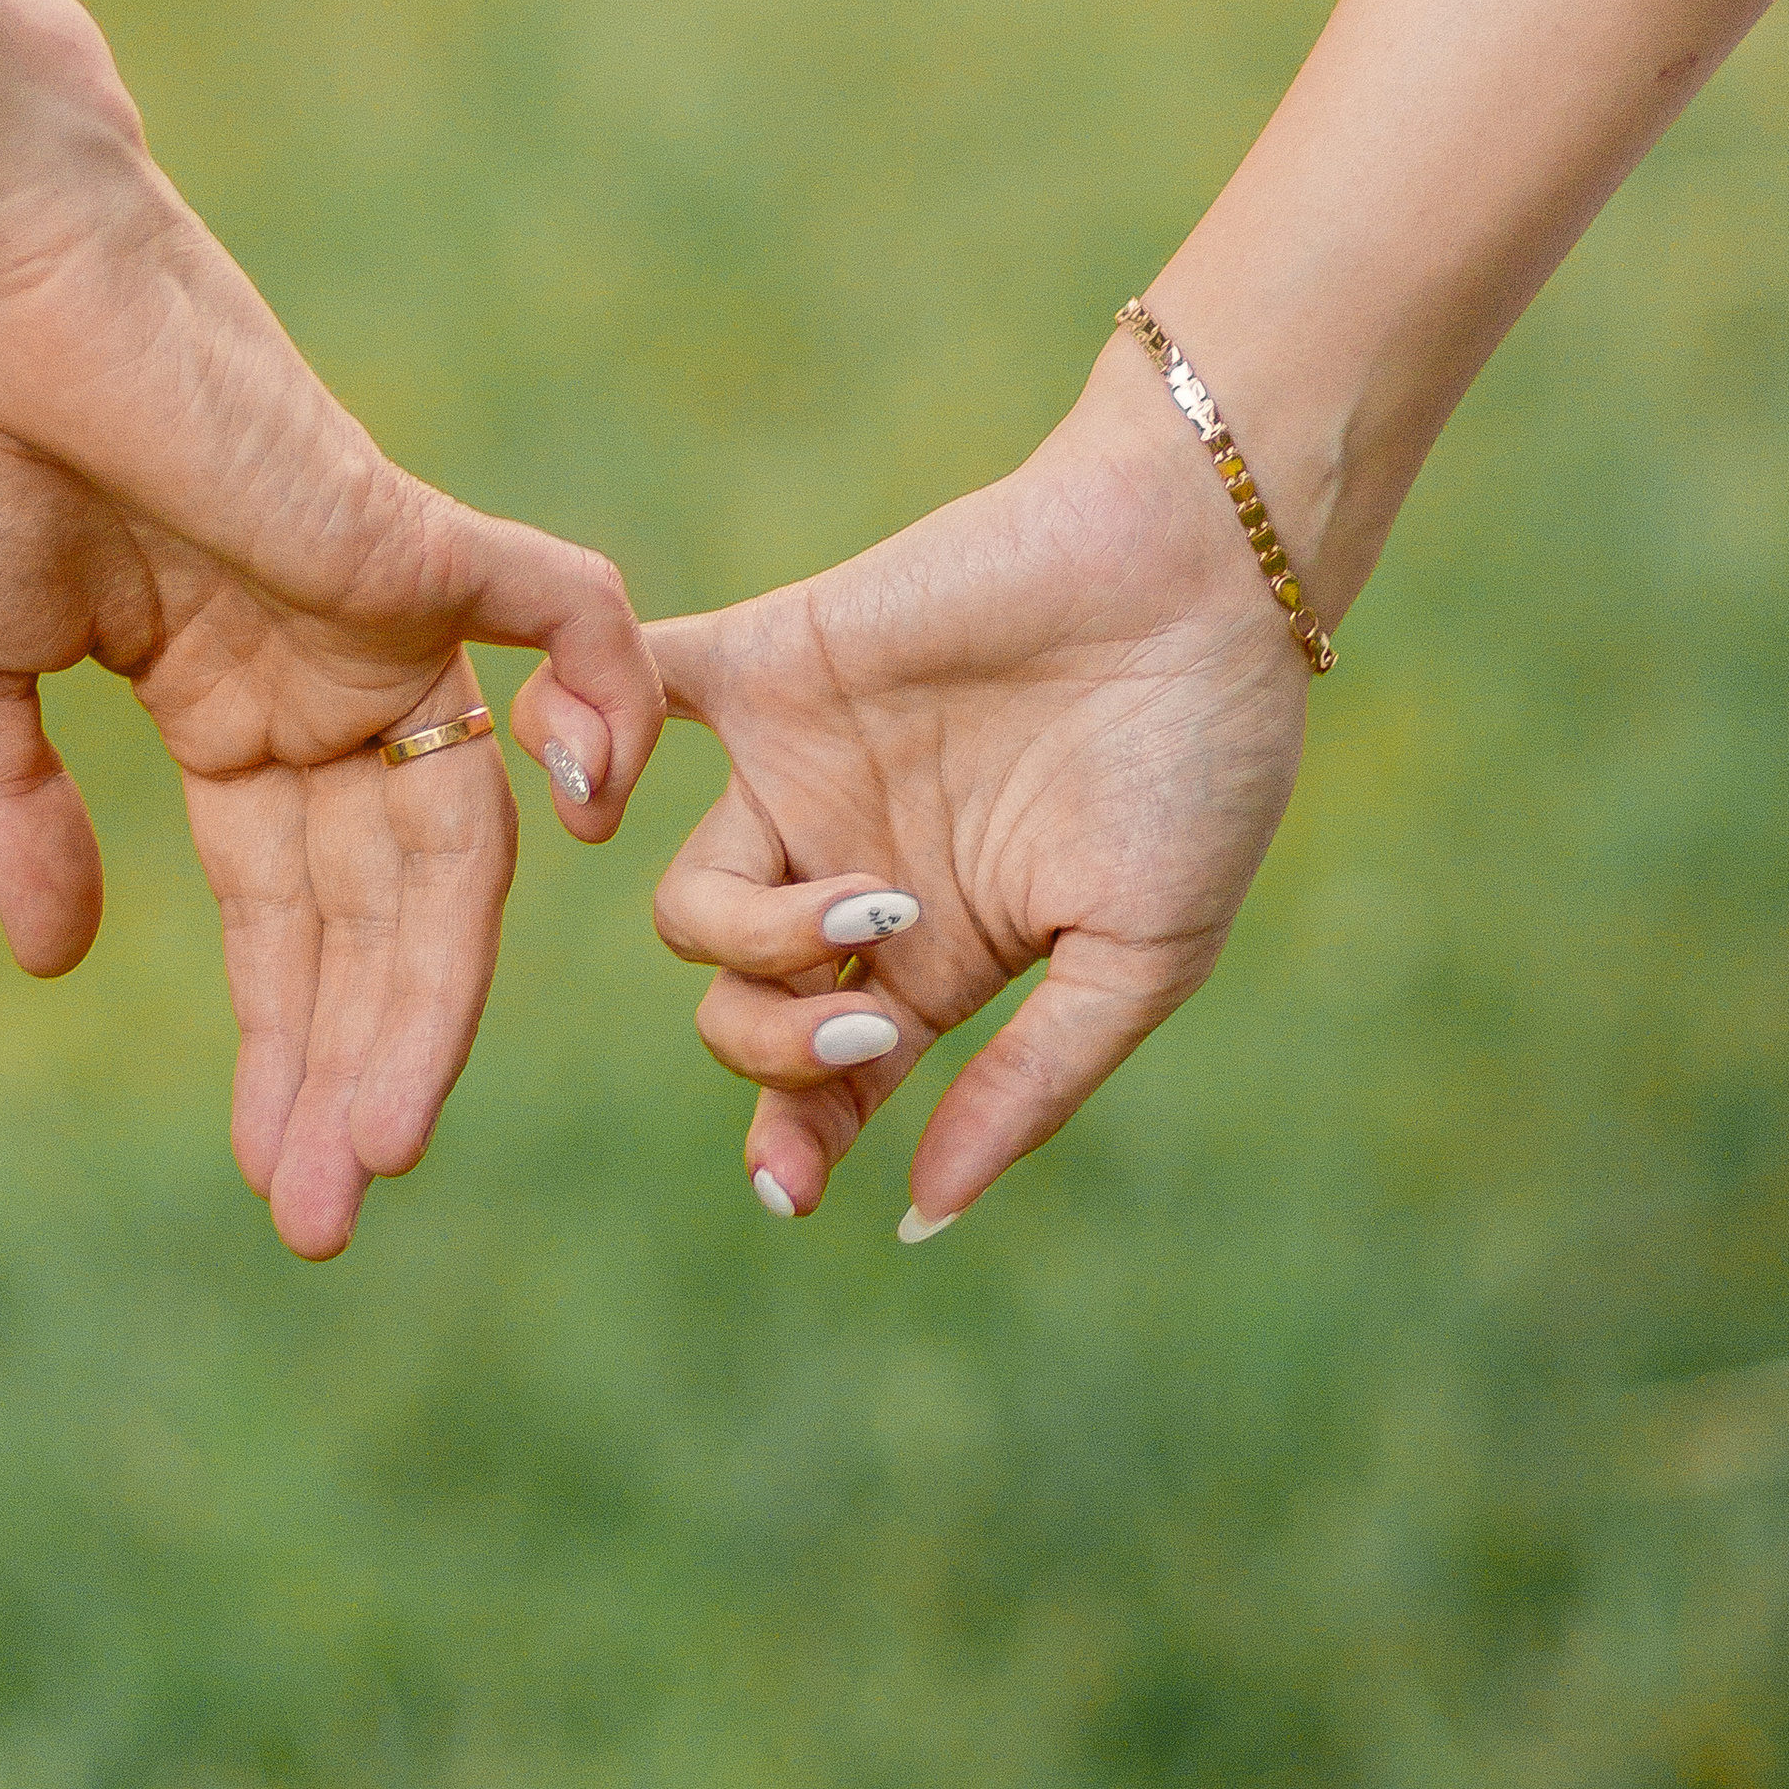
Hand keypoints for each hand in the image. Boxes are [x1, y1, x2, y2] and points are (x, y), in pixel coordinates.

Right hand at [0, 53, 659, 1258]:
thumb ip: (20, 811)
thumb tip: (56, 961)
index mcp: (235, 710)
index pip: (293, 915)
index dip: (289, 1046)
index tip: (275, 1181)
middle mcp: (330, 681)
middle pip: (389, 909)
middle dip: (358, 1061)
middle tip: (331, 1208)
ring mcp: (383, 615)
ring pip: (471, 833)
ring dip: (433, 986)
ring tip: (387, 1138)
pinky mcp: (412, 535)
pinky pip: (570, 616)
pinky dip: (611, 701)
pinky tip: (598, 830)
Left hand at [637, 343, 1313, 1231]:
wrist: (1203, 574)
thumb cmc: (1202, 766)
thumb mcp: (1143, 955)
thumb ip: (1031, 1083)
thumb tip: (925, 1214)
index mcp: (939, 960)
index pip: (825, 1081)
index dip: (794, 1141)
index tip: (788, 1184)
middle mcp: (852, 877)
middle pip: (737, 1011)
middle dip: (782, 1045)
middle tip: (878, 1011)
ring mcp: (804, 775)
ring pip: (684, 903)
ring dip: (748, 937)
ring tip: (866, 905)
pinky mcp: (773, 665)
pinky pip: (636, 696)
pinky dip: (585, 735)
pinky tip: (596, 797)